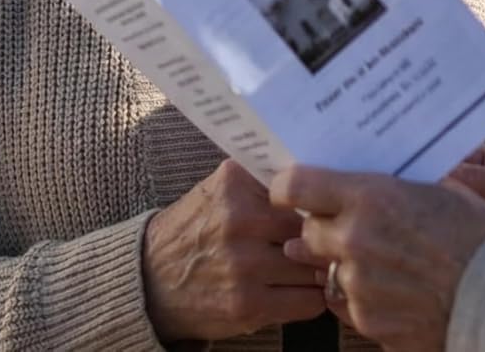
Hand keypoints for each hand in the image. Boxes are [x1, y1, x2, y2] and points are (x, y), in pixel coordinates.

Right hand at [142, 160, 322, 341]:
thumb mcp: (219, 189)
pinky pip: (306, 302)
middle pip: (310, 226)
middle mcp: (239, 220)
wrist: (151, 279)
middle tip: (332, 239)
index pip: (300, 188)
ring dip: (320, 268)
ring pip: (312, 265)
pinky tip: (304, 291)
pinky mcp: (247, 305)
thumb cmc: (195, 228)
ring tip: (319, 265)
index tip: (327, 207)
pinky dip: (312, 297)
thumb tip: (316, 178)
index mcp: (235, 184)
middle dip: (324, 235)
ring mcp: (244, 265)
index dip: (317, 200)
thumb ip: (261, 180)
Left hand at [272, 167, 484, 351]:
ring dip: (347, 265)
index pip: (296, 186)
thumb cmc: (479, 234)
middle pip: (308, 231)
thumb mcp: (439, 189)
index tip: (292, 187)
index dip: (288, 185)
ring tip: (387, 260)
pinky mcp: (370, 326)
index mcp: (369, 198)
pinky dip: (366, 298)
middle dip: (323, 227)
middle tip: (349, 223)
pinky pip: (351, 306)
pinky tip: (398, 289)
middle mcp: (354, 242)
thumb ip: (392, 185)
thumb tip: (365, 181)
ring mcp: (359, 289)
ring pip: (330, 272)